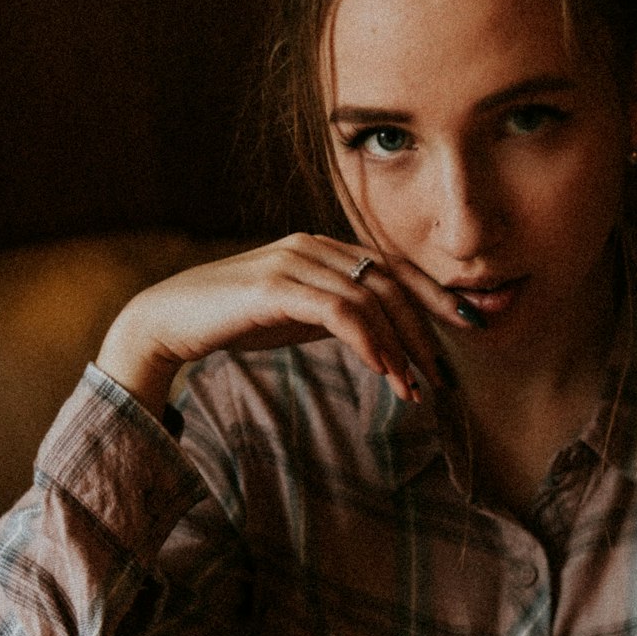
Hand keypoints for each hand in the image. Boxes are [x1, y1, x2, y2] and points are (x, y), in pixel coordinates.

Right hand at [97, 233, 469, 418]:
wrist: (169, 321)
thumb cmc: (235, 319)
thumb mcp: (298, 313)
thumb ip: (337, 313)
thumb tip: (383, 336)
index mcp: (324, 249)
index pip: (393, 268)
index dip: (434, 297)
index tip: (467, 328)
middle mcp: (314, 246)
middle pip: (389, 283)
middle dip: (422, 332)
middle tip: (441, 377)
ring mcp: (294, 262)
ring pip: (370, 299)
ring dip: (397, 348)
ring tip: (410, 389)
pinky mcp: (275, 286)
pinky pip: (339, 311)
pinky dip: (368, 341)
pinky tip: (382, 370)